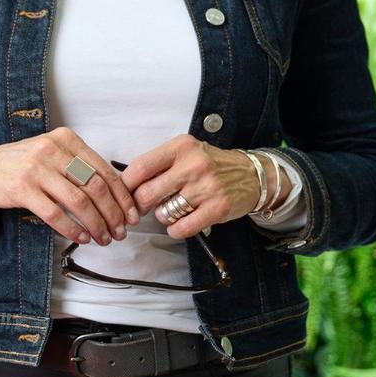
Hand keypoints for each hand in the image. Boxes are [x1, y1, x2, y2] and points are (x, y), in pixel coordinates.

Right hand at [0, 128, 140, 245]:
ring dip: (96, 224)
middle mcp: (53, 149)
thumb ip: (78, 167)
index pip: (103, 169)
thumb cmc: (21, 165)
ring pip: (78, 201)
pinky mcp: (22, 188)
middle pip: (95, 185)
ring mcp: (36, 167)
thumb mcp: (51, 155)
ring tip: (103, 238)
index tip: (132, 214)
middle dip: (113, 213)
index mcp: (66, 139)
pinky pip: (55, 213)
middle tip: (120, 232)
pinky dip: (72, 228)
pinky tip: (81, 237)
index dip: (122, 195)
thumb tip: (115, 195)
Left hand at [120, 135, 274, 238]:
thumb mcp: (185, 152)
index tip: (124, 193)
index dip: (126, 185)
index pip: (140, 167)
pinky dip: (175, 229)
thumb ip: (159, 163)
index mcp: (181, 147)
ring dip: (162, 215)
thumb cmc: (210, 164)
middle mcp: (193, 165)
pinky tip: (180, 222)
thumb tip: (127, 184)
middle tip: (143, 207)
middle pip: (147, 193)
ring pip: (163, 212)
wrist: (250, 175)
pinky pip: (182, 228)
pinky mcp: (217, 208)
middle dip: (140, 205)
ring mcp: (206, 187)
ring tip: (171, 209)